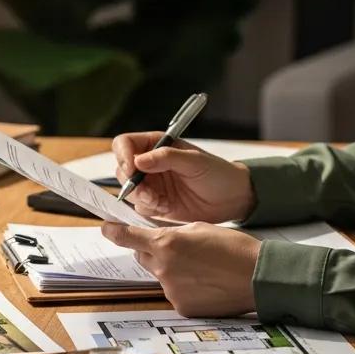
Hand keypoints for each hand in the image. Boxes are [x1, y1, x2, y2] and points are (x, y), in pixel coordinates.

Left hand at [101, 221, 259, 317]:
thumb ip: (173, 232)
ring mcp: (172, 290)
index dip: (114, 232)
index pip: (128, 237)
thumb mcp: (200, 228)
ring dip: (172, 270)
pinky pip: (175, 293)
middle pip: (144, 257)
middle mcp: (164, 268)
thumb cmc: (234, 248)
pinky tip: (206, 283)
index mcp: (167, 243)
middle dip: (154, 251)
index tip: (106, 228)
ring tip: (202, 268)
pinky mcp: (182, 307)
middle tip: (178, 249)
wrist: (258, 276)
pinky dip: (185, 287)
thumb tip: (158, 236)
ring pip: (161, 275)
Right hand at [112, 132, 255, 222]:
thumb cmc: (218, 173)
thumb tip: (139, 160)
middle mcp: (149, 164)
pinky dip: (149, 209)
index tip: (131, 170)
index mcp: (156, 145)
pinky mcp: (155, 204)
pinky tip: (166, 208)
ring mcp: (151, 184)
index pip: (125, 144)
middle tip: (148, 193)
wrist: (232, 199)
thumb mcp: (194, 161)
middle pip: (122, 170)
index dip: (123, 155)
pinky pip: (140, 207)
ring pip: (129, 191)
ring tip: (160, 202)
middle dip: (132, 183)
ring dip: (140, 198)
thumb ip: (166, 157)